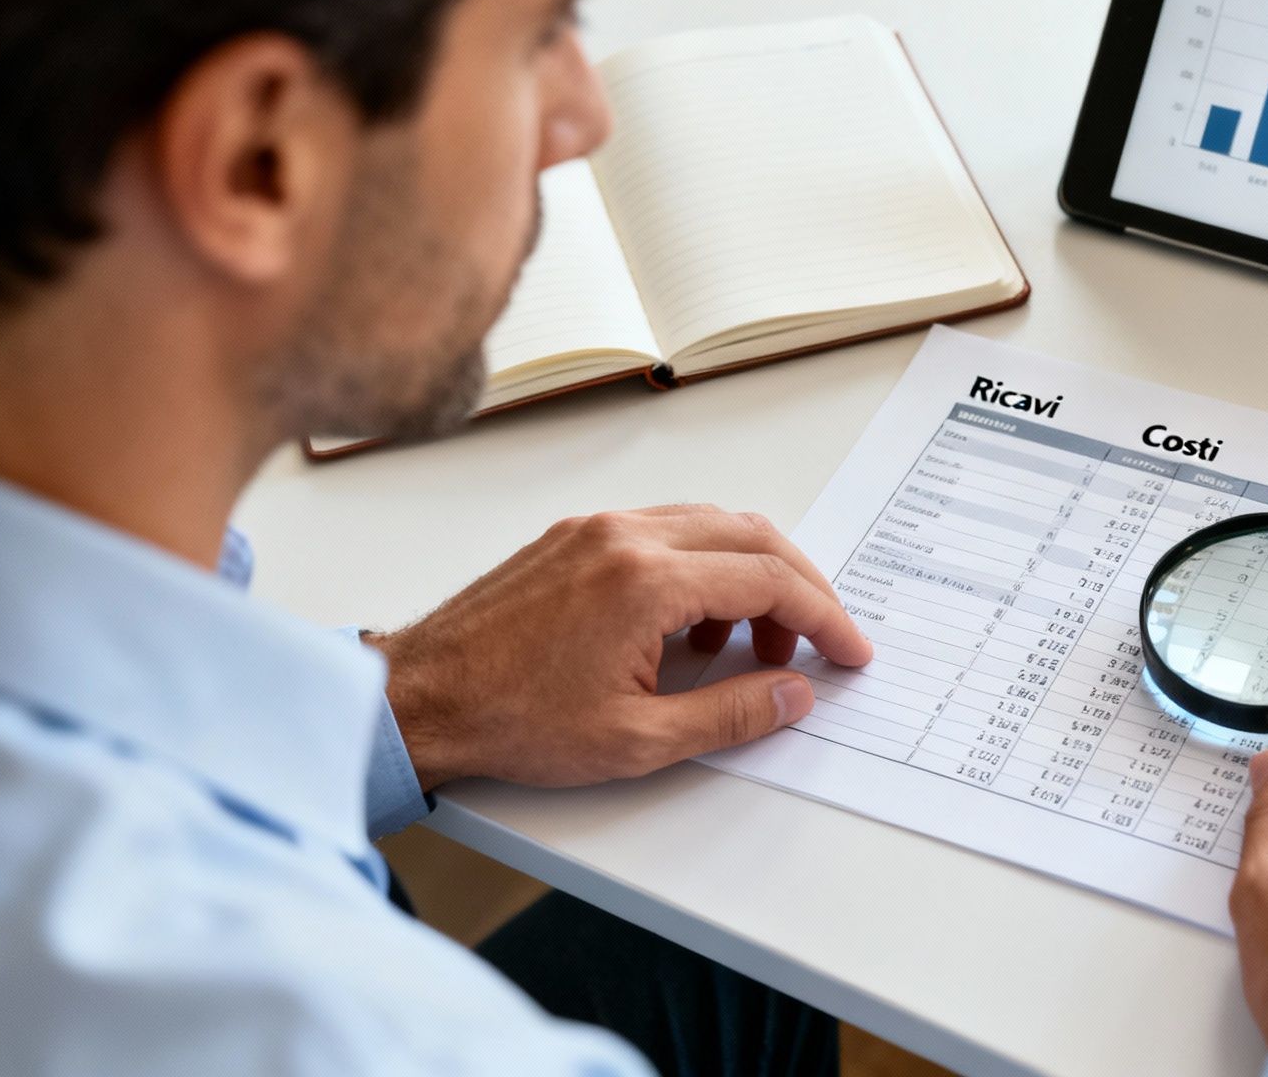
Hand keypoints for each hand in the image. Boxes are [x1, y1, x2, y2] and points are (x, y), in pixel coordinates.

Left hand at [366, 505, 872, 790]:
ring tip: (751, 649)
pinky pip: (665, 531)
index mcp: (646, 580)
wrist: (418, 700)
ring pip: (710, 526)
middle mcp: (625, 537)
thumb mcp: (637, 740)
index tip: (849, 650)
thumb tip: (793, 695)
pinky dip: (701, 569)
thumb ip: (731, 715)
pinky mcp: (574, 537)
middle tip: (819, 642)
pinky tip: (692, 628)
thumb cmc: (508, 720)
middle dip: (800, 588)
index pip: (769, 580)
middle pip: (752, 535)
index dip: (824, 617)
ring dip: (750, 577)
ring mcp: (597, 529)